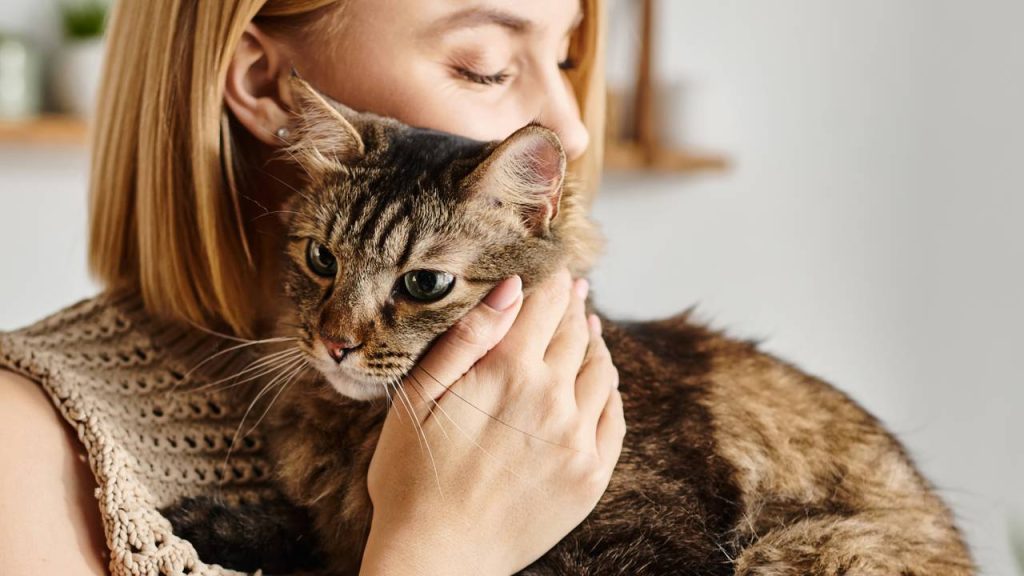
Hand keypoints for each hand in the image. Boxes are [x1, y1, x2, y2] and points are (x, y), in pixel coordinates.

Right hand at [360, 269, 623, 575]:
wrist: (437, 557)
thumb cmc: (412, 476)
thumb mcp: (419, 398)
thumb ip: (468, 337)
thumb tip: (511, 288)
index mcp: (509, 372)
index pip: (544, 307)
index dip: (550, 283)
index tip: (555, 270)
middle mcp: (553, 399)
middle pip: (575, 333)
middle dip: (573, 306)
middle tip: (573, 289)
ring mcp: (578, 439)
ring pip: (600, 370)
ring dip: (595, 341)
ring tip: (589, 327)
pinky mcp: (591, 475)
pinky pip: (614, 416)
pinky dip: (609, 389)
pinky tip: (600, 380)